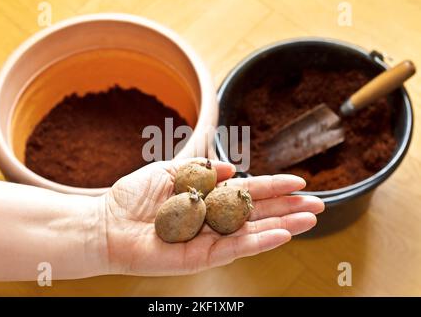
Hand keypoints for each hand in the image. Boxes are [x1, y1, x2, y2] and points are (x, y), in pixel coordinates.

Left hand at [99, 159, 323, 275]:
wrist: (107, 223)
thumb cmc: (133, 197)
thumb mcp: (169, 171)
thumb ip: (201, 169)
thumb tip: (230, 167)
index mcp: (206, 199)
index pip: (247, 193)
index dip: (273, 187)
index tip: (299, 182)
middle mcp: (212, 220)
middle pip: (257, 213)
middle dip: (288, 208)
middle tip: (319, 205)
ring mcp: (208, 240)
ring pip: (253, 232)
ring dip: (284, 225)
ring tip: (311, 219)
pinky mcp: (200, 257)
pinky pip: (234, 249)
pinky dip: (259, 241)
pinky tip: (282, 233)